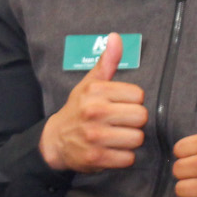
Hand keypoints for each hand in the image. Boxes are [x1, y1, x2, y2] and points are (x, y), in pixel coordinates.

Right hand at [39, 33, 146, 173]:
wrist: (55, 140)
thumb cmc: (78, 109)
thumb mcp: (90, 83)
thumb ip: (107, 62)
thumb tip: (116, 37)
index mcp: (96, 91)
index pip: (138, 95)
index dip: (133, 102)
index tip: (121, 105)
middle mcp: (95, 112)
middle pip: (141, 117)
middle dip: (134, 122)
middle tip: (121, 123)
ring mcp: (95, 136)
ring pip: (137, 138)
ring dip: (130, 141)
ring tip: (116, 137)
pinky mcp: (96, 158)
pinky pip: (128, 159)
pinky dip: (123, 158)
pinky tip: (112, 151)